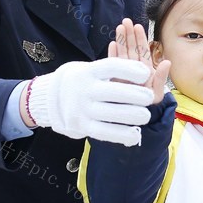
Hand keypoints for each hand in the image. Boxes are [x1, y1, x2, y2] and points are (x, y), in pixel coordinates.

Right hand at [27, 57, 155, 145]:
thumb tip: (147, 74)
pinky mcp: (81, 126)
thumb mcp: (94, 70)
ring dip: (132, 116)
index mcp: (88, 71)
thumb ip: (116, 72)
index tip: (146, 73)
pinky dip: (122, 135)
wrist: (53, 97)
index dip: (130, 70)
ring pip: (110, 114)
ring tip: (145, 116)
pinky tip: (135, 135)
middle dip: (135, 95)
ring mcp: (81, 109)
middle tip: (149, 98)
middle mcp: (83, 89)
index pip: (110, 67)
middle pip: (113, 92)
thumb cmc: (85, 81)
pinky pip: (104, 133)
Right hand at [107, 18, 170, 102]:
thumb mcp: (156, 93)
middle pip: (131, 49)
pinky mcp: (112, 80)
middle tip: (126, 21)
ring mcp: (122, 74)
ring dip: (120, 41)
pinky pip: (112, 66)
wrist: (133, 120)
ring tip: (119, 27)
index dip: (140, 38)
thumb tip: (167, 62)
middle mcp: (133, 71)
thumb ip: (161, 78)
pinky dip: (112, 55)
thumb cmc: (147, 106)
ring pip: (122, 54)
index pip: (142, 51)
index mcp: (144, 71)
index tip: (138, 26)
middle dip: (129, 35)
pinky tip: (112, 44)